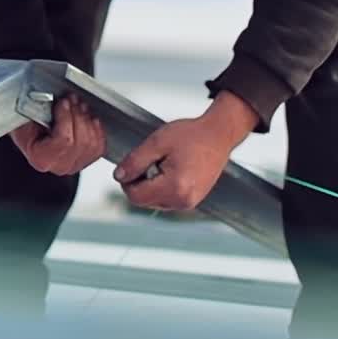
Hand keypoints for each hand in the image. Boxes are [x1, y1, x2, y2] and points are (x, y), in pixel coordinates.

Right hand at [11, 94, 105, 174]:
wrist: (27, 128)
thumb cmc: (24, 122)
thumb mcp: (24, 114)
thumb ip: (37, 110)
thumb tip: (51, 100)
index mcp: (40, 158)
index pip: (63, 141)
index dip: (66, 118)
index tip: (63, 102)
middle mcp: (58, 166)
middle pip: (81, 141)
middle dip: (78, 115)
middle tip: (72, 99)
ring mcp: (74, 165)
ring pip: (92, 143)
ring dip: (87, 120)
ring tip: (79, 106)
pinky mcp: (85, 159)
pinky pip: (99, 146)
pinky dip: (97, 130)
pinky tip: (89, 119)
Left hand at [113, 93, 258, 211]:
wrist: (218, 135)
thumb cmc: (192, 136)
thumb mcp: (157, 142)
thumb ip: (135, 161)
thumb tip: (119, 176)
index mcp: (175, 187)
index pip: (135, 196)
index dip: (127, 180)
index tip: (131, 164)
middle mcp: (183, 200)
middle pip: (143, 200)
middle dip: (140, 182)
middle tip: (152, 160)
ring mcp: (189, 203)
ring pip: (153, 201)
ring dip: (151, 184)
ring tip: (164, 163)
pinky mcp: (192, 201)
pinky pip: (166, 199)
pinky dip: (162, 186)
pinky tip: (171, 169)